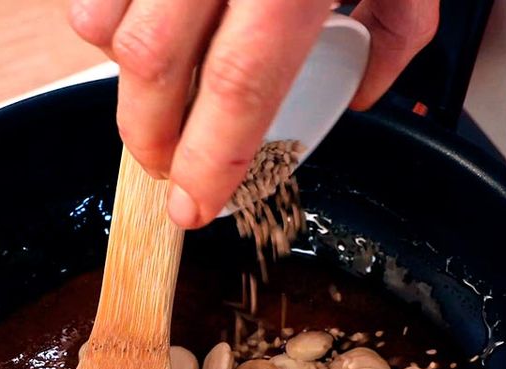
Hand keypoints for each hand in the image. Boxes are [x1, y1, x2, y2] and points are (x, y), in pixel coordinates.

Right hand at [69, 0, 438, 228]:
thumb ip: (399, 27)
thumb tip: (371, 90)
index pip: (237, 86)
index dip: (209, 161)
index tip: (193, 209)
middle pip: (153, 65)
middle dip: (150, 135)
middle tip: (164, 169)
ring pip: (109, 24)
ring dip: (124, 77)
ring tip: (156, 101)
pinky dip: (106, 23)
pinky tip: (140, 33)